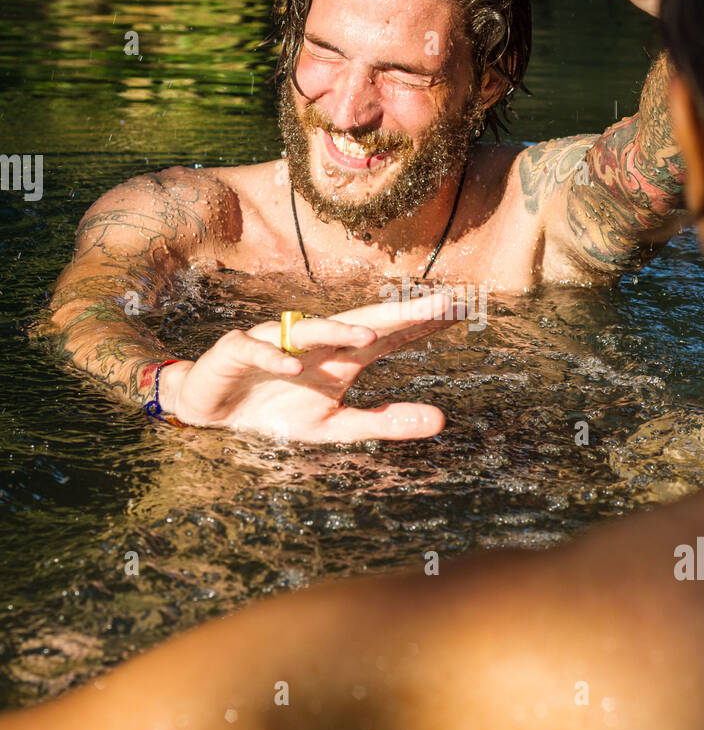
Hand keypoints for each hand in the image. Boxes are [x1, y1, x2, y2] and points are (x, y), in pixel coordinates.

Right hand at [160, 291, 457, 441]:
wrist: (213, 410)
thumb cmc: (278, 411)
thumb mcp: (335, 426)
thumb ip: (384, 421)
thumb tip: (442, 420)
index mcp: (342, 356)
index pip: (392, 335)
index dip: (425, 322)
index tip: (465, 310)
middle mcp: (316, 341)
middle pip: (363, 320)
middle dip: (401, 312)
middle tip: (442, 303)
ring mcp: (278, 341)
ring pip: (311, 330)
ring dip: (338, 331)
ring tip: (370, 337)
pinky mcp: (237, 350)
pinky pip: (257, 350)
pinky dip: (274, 358)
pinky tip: (293, 369)